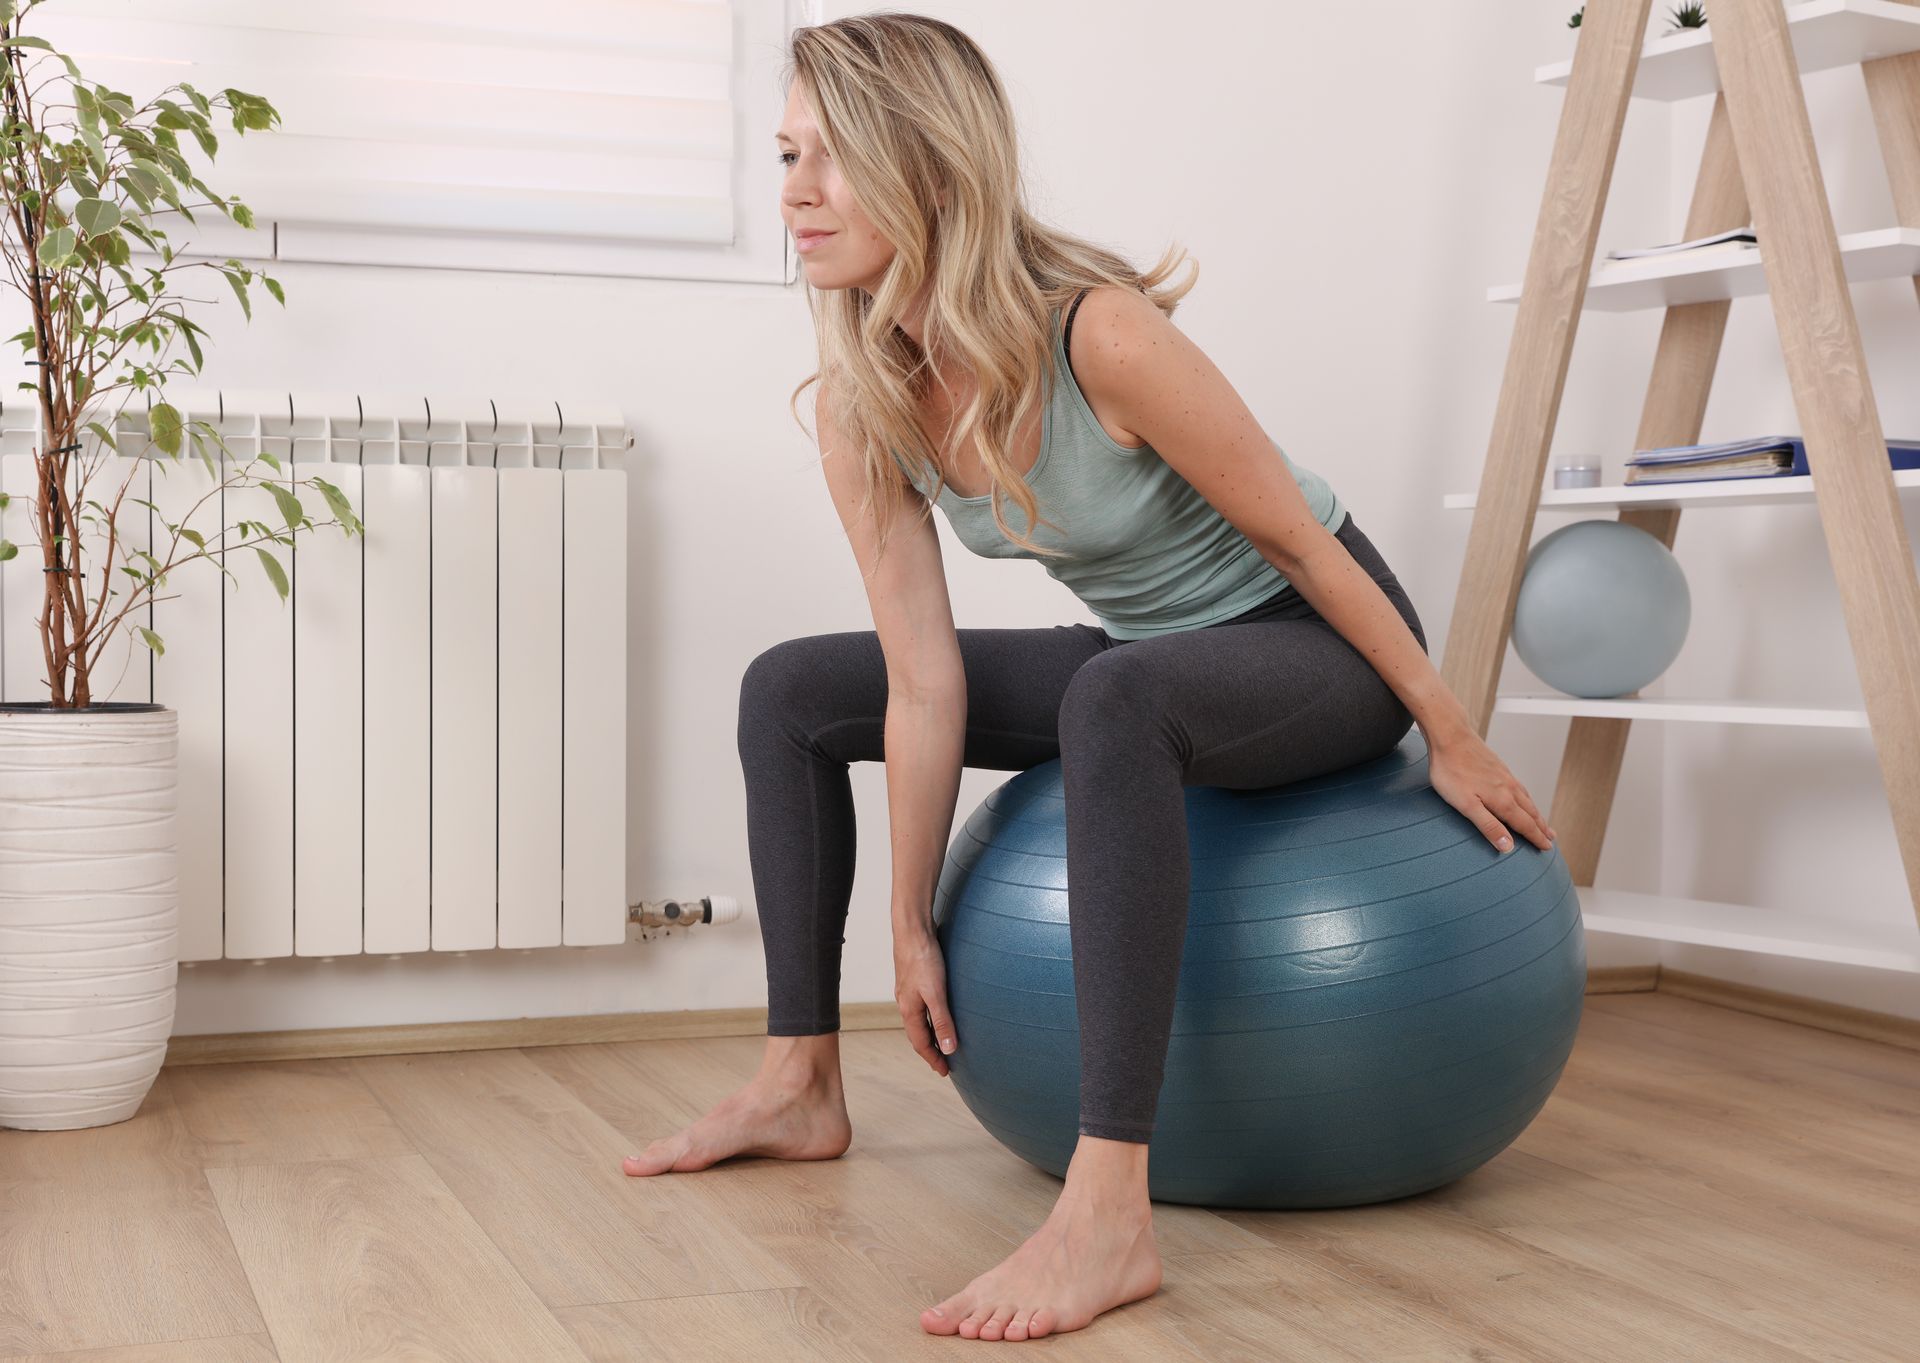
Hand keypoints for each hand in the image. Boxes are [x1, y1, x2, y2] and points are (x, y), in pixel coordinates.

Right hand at [893, 928, 957, 1077]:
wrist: (913, 930)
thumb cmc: (923, 959)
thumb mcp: (936, 993)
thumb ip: (943, 1021)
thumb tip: (949, 1049)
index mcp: (909, 1010)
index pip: (920, 1043)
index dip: (933, 1059)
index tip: (945, 1071)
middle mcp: (906, 1003)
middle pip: (917, 1034)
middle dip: (930, 1050)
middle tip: (944, 1063)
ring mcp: (909, 992)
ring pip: (919, 1021)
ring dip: (930, 1035)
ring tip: (942, 1043)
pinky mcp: (915, 980)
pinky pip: (921, 1008)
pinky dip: (930, 1018)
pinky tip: (938, 1013)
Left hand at [1426, 728, 1556, 854]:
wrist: (1450, 735)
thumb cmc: (1452, 771)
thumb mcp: (1466, 805)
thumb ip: (1488, 826)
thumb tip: (1508, 847)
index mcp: (1503, 800)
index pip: (1525, 825)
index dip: (1536, 838)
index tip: (1547, 849)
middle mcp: (1509, 788)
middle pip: (1530, 812)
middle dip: (1541, 828)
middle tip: (1551, 839)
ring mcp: (1504, 776)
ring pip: (1526, 799)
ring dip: (1536, 813)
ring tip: (1542, 822)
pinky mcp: (1498, 767)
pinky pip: (1519, 788)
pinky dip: (1526, 798)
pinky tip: (1522, 797)